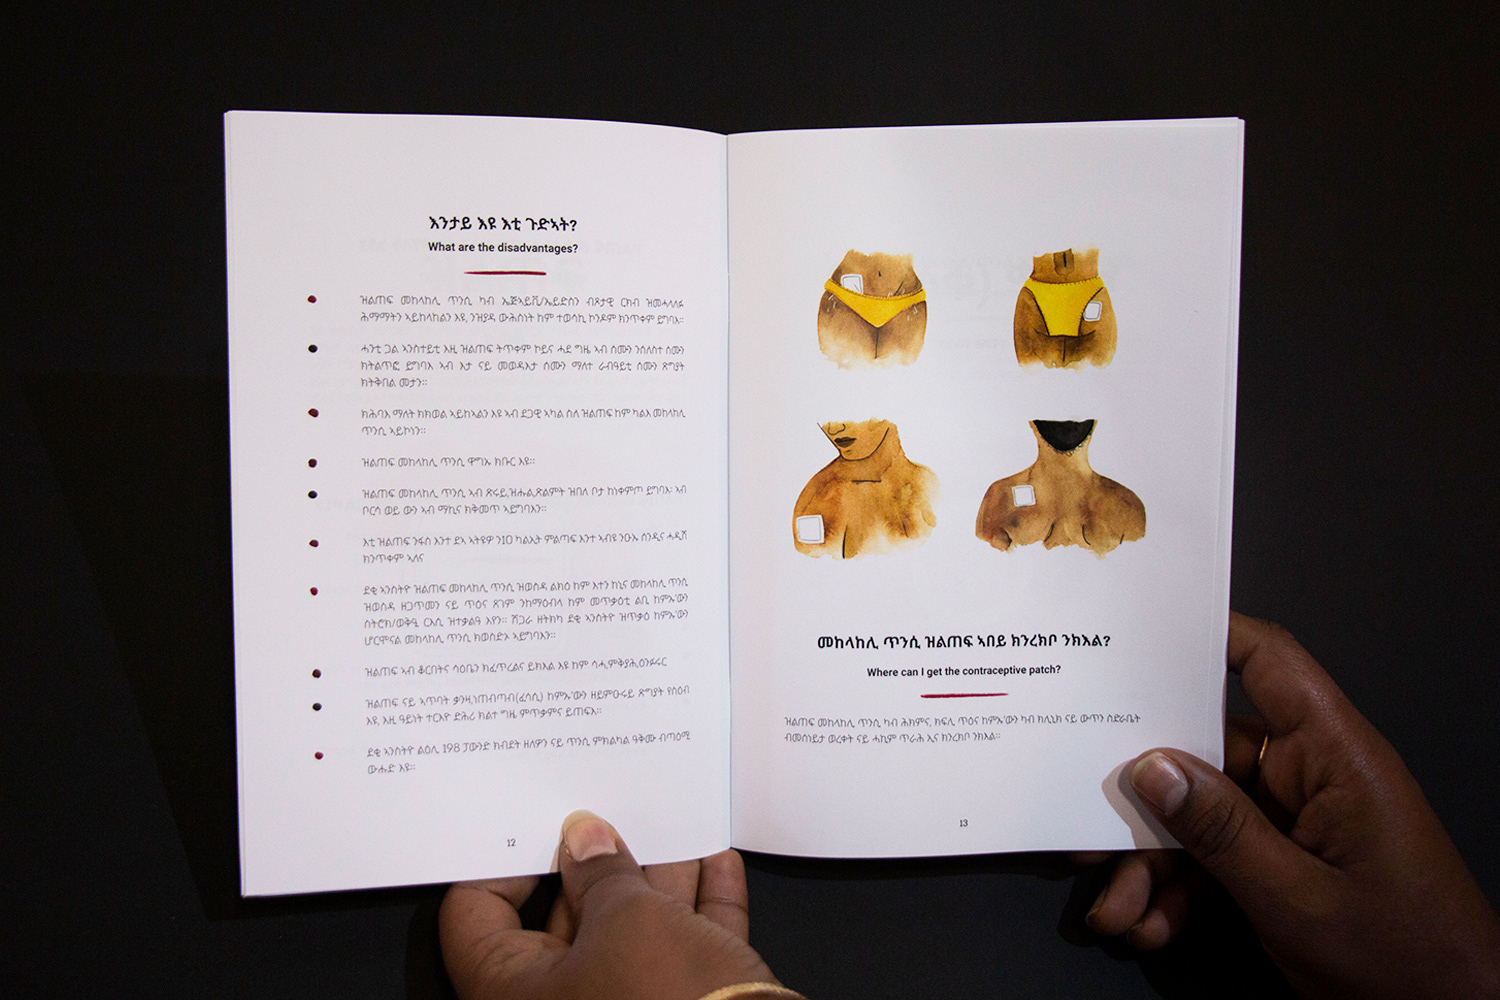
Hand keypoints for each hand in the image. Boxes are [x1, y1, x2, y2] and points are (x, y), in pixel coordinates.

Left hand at [440, 811, 780, 999]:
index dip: (500, 863)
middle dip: (596, 863)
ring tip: (675, 825)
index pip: (474, 919)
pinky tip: (719, 863)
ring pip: (632, 933)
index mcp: (516, 992)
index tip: (533, 824)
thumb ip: (601, 869)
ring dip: (657, 878)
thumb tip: (585, 837)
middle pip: (564, 920)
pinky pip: (683, 954)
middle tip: (610, 811)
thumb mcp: (627, 915)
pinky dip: (700, 909)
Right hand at [1091, 612, 1499, 998]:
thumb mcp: (1298, 898)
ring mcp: (1297, 822)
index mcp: (1336, 758)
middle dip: (1145, 798)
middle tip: (1091, 823)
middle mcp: (1313, 777)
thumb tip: (1153, 768)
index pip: (1269, 665)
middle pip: (1208, 753)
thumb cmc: (1410, 960)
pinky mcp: (1286, 863)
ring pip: (1200, 816)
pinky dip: (1178, 892)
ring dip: (1153, 862)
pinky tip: (1152, 923)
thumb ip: (1222, 832)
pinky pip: (1216, 859)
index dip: (1206, 637)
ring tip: (1119, 905)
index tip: (1134, 638)